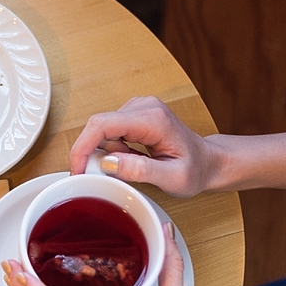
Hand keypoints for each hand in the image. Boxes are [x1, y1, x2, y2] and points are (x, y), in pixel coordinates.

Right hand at [69, 96, 217, 197]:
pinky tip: (130, 158)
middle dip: (92, 154)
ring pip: (101, 131)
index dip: (82, 147)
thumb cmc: (195, 170)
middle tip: (104, 176)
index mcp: (153, 119)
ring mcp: (137, 108)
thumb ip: (141, 171)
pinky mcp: (132, 114)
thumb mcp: (173, 179)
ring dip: (106, 154)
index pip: (102, 125)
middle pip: (97, 126)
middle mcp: (143, 107)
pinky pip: (108, 132)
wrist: (208, 162)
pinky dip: (111, 150)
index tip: (77, 169)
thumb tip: (107, 163)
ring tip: (131, 167)